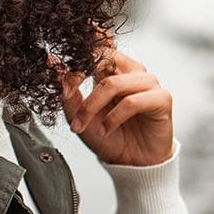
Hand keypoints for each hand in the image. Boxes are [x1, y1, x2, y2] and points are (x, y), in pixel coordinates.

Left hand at [60, 46, 174, 166]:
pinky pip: (132, 102)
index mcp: (112, 70)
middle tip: (67, 94)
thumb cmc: (108, 136)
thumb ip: (68, 90)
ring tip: (84, 125)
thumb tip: (52, 61)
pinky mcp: (161, 99)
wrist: (131, 163)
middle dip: (81, 75)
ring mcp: (148, 83)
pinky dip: (113, 118)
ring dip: (93, 106)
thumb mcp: (79, 115)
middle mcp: (131, 71)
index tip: (61, 84)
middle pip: (106, 57)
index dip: (75, 63)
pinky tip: (105, 130)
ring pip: (113, 83)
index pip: (95, 50)